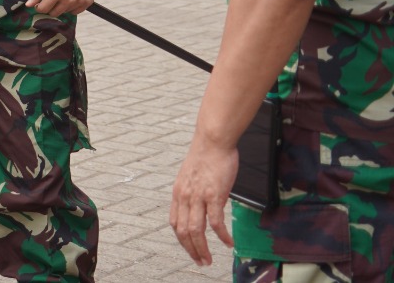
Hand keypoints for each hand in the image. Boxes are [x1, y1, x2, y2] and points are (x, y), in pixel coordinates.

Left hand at [28, 0, 100, 15]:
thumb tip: (28, 4)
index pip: (43, 9)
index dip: (39, 6)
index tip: (39, 2)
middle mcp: (68, 0)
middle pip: (54, 13)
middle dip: (49, 7)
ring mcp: (79, 2)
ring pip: (65, 12)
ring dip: (61, 6)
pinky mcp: (88, 2)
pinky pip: (76, 11)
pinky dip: (71, 7)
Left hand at [169, 135, 236, 265]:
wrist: (213, 141)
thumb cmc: (206, 157)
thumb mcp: (191, 177)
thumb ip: (192, 193)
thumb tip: (200, 206)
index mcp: (178, 193)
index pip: (175, 223)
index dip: (182, 240)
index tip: (191, 250)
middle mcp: (185, 197)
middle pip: (183, 231)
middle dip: (191, 250)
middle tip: (201, 262)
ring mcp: (198, 196)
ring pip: (196, 230)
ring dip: (202, 248)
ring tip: (209, 259)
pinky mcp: (214, 194)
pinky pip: (216, 221)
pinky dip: (221, 236)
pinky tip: (228, 243)